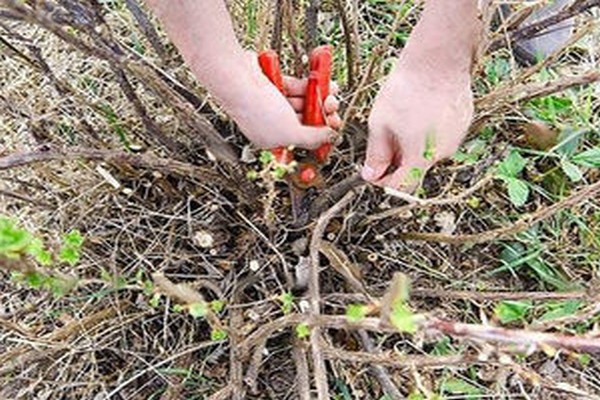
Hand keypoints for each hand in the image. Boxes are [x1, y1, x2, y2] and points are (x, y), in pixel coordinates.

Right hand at [225, 53, 339, 149]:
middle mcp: (271, 123)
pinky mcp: (272, 84)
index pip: (302, 140)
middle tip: (332, 106)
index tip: (333, 126)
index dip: (320, 134)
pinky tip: (317, 80)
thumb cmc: (255, 108)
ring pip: (303, 102)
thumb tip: (328, 137)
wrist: (237, 78)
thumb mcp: (290, 132)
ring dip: (319, 96)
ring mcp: (271, 103)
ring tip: (329, 89)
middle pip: (305, 120)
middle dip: (322, 112)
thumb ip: (312, 138)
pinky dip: (307, 83)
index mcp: (272, 141)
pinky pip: (295, 86)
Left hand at [362, 56, 473, 190]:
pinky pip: (440, 138)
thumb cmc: (406, 90)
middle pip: (415, 171)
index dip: (384, 183)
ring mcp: (455, 139)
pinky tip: (418, 112)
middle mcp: (442, 154)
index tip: (374, 171)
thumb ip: (376, 154)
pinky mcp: (462, 125)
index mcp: (420, 157)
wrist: (437, 61)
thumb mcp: (380, 124)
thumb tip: (371, 175)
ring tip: (401, 120)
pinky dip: (426, 133)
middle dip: (396, 163)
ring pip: (427, 154)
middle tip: (384, 141)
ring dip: (411, 147)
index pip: (402, 188)